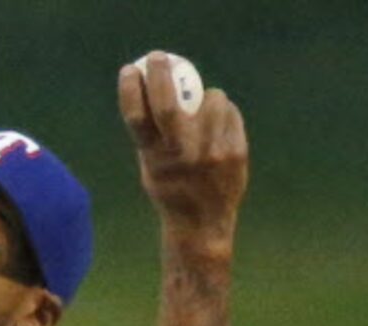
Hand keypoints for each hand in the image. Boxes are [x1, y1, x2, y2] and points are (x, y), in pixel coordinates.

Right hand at [118, 54, 248, 246]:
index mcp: (156, 158)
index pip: (137, 115)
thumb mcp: (151, 167)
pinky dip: (224, 112)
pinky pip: (230, 113)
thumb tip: (147, 85)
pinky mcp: (236, 153)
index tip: (132, 70)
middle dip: (159, 72)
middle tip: (159, 58)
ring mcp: (211, 154)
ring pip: (212, 100)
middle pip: (167, 103)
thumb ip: (150, 134)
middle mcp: (182, 155)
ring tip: (205, 107)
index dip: (131, 87)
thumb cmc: (172, 190)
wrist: (202, 226)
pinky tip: (220, 122)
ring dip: (208, 96)